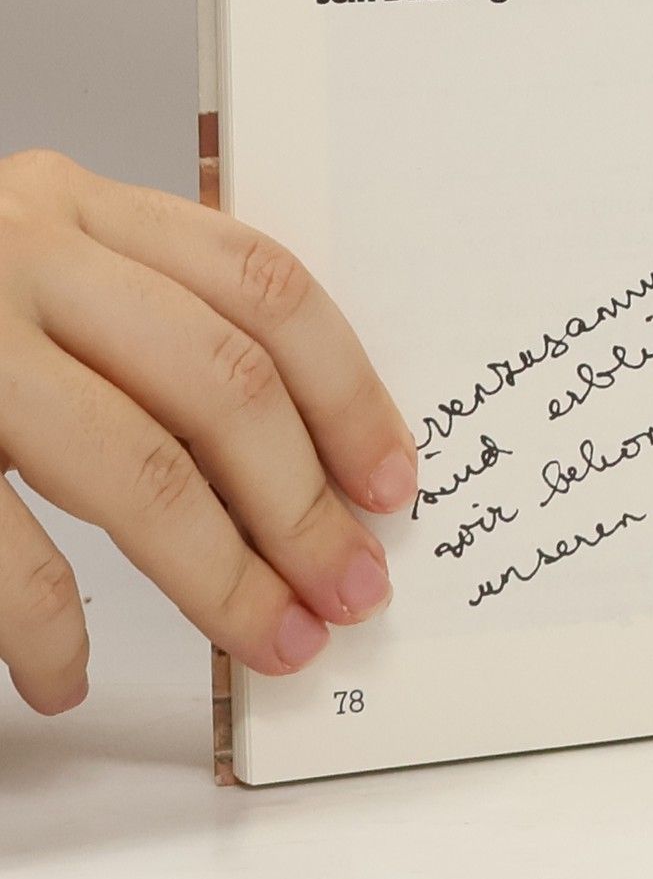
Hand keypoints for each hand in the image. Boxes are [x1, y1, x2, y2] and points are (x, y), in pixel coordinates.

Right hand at [0, 150, 416, 713]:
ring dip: (217, 574)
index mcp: (76, 205)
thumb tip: (301, 434)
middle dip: (301, 504)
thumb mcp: (34, 261)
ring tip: (268, 638)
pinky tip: (69, 673)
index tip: (390, 480)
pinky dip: (43, 624)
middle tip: (348, 587)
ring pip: (131, 466)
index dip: (347, 391)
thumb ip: (144, 307)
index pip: (263, 287)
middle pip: (219, 384)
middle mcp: (16, 250)